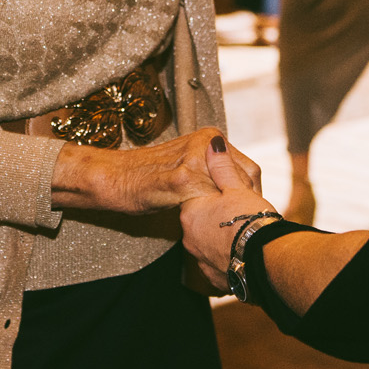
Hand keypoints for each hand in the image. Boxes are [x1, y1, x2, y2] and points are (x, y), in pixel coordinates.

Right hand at [53, 128, 261, 214]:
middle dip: (248, 205)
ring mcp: (195, 160)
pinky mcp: (181, 179)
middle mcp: (206, 143)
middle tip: (245, 226)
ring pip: (230, 192)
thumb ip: (213, 171)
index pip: (249, 169)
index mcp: (209, 138)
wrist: (115, 177)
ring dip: (233, 213)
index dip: (253, 195)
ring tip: (231, 230)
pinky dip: (212, 217)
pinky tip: (210, 229)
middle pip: (247, 179)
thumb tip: (243, 191)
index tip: (253, 214)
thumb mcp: (188, 165)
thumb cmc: (150, 176)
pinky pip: (208, 201)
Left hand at [179, 143, 275, 288]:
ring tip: (245, 234)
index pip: (196, 195)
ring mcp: (199, 258)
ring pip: (209, 242)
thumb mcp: (238, 188)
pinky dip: (227, 256)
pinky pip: (217, 262)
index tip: (232, 196)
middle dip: (218, 216)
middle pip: (202, 220)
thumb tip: (213, 143)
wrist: (264, 260)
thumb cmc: (250, 221)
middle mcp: (189, 236)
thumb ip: (223, 167)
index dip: (216, 193)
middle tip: (242, 214)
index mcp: (191, 211)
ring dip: (222, 238)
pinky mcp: (212, 276)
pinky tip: (242, 252)